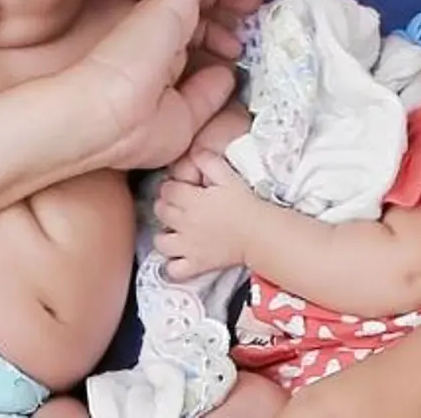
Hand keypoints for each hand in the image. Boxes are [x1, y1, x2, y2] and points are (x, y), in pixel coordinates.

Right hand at [69, 0, 277, 170]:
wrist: (102, 118)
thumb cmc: (131, 130)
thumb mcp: (183, 119)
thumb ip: (206, 95)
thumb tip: (226, 71)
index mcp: (158, 57)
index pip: (189, 32)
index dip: (216, 35)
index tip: (238, 50)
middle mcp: (159, 29)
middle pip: (198, 2)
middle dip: (229, 2)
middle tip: (255, 9)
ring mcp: (163, 11)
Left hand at [153, 150, 261, 278]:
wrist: (261, 232)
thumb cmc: (246, 204)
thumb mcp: (228, 176)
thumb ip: (208, 161)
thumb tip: (193, 151)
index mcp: (191, 200)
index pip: (166, 190)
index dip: (171, 187)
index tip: (180, 189)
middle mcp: (185, 223)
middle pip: (160, 211)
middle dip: (165, 206)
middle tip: (178, 207)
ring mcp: (188, 246)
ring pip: (160, 241)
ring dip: (164, 235)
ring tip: (175, 231)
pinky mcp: (197, 264)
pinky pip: (174, 270)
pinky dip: (172, 266)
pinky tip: (178, 257)